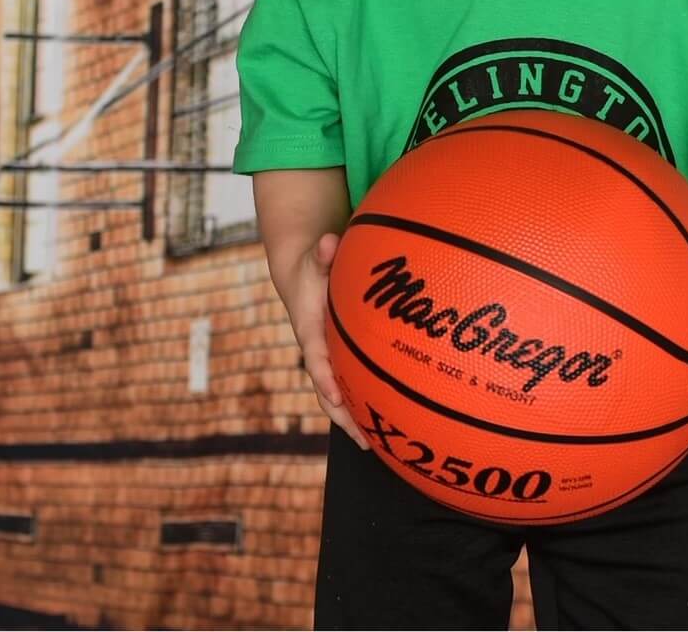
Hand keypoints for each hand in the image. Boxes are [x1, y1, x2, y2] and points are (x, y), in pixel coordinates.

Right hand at [287, 232, 369, 449]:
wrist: (300, 273)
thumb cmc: (311, 268)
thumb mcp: (313, 257)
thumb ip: (322, 253)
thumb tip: (327, 242)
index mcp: (310, 331)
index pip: (317, 361)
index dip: (327, 381)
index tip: (340, 400)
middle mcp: (318, 350)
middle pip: (328, 391)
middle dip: (345, 417)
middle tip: (366, 442)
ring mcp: (328, 357)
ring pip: (339, 394)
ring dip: (355, 418)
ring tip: (378, 445)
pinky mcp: (339, 357)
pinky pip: (351, 383)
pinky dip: (364, 401)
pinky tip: (387, 418)